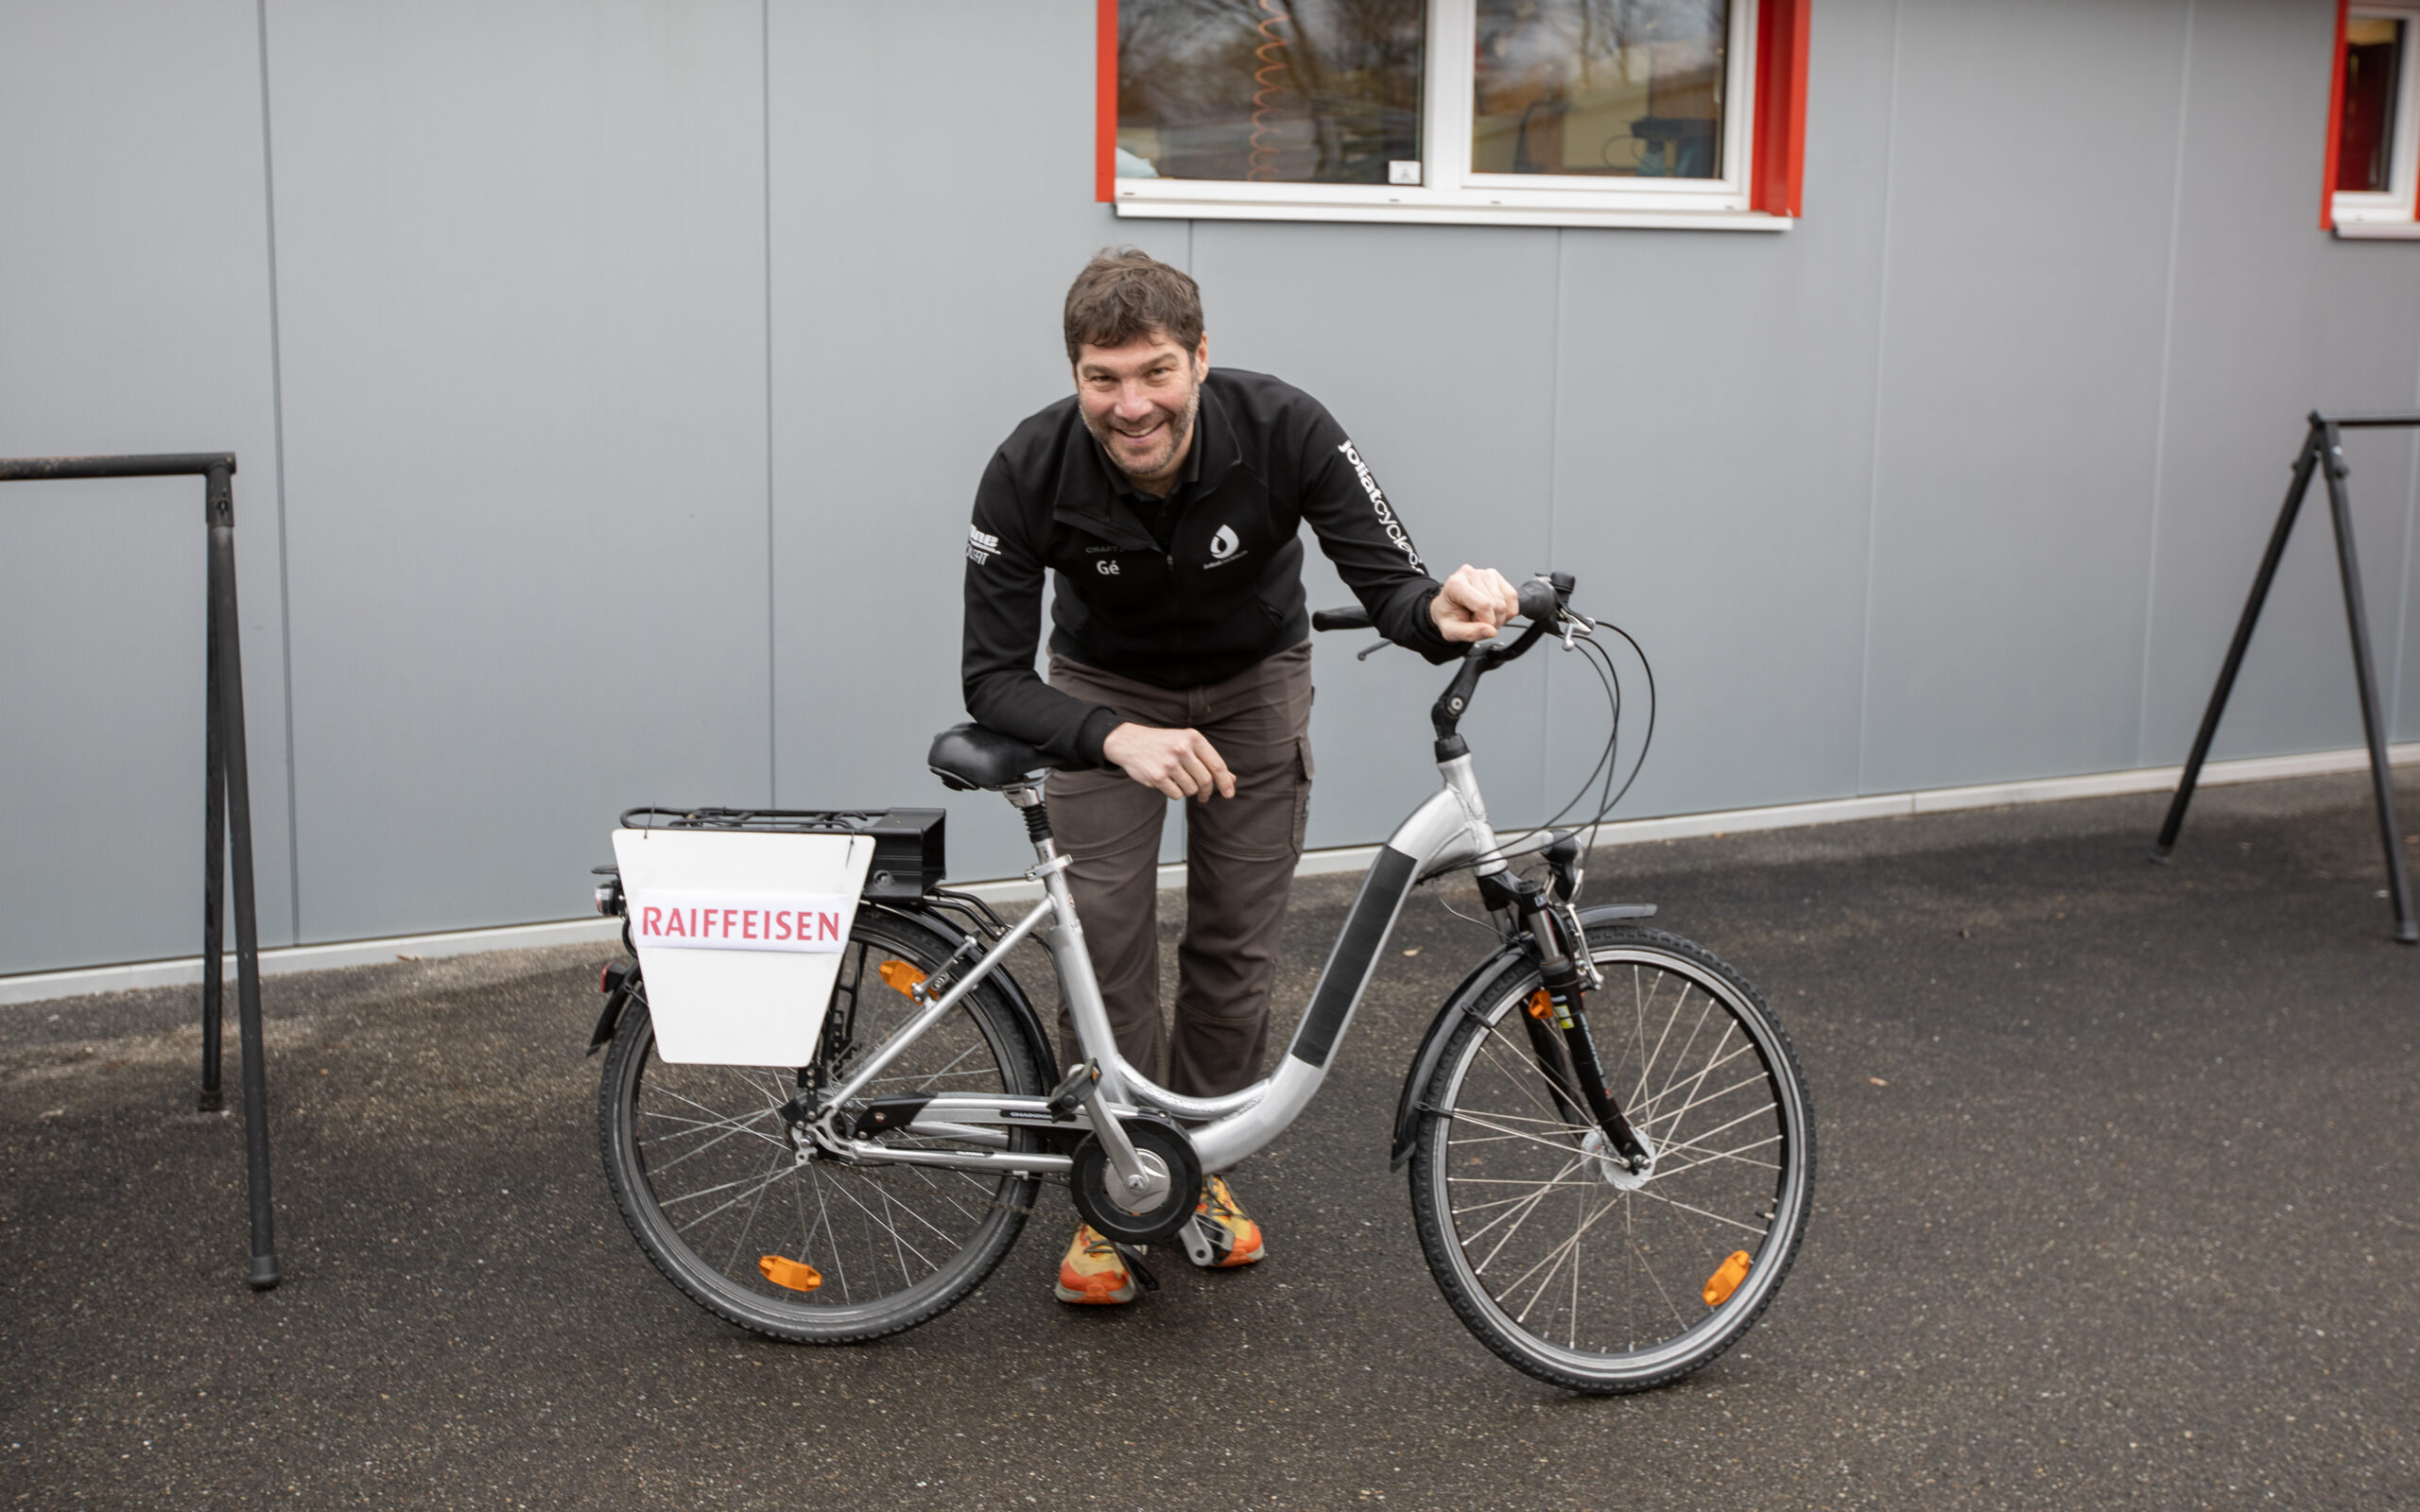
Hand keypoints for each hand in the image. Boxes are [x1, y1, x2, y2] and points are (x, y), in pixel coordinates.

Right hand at [1102, 723, 1236, 801]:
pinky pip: (1176, 795)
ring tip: (1180, 782)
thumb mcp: (1187, 744)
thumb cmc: (1163, 744)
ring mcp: (1169, 763)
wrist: (1130, 742)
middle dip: (1207, 792)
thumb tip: (1231, 780)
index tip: (1229, 793)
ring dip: (1188, 791)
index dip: (1225, 782)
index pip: (1216, 765)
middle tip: (1204, 796)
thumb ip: (1208, 760)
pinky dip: (1175, 793)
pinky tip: (1168, 783)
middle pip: (1205, 780)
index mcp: (1193, 738)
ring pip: (1191, 789)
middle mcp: (1182, 749)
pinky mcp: (1157, 776)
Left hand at [1429, 564, 1521, 643]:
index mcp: (1456, 584)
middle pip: (1497, 604)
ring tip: (1483, 615)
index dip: (1487, 621)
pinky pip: (1512, 596)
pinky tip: (1493, 611)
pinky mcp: (1496, 576)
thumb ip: (1470, 633)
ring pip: (1506, 601)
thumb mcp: (1451, 631)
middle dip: (1493, 621)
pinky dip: (1507, 610)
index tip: (1477, 625)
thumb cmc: (1448, 616)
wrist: (1447, 607)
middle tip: (1479, 622)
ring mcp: (1485, 573)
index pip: (1484, 605)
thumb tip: (1491, 631)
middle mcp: (1470, 574)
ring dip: (1499, 616)